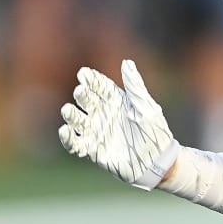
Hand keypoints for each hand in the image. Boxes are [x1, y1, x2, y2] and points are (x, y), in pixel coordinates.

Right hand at [58, 60, 180, 189]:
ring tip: (68, 110)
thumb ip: (135, 86)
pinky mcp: (93, 149)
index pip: (100, 86)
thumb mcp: (147, 107)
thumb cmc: (156, 133)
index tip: (83, 73)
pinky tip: (65, 131)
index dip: (91, 79)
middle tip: (81, 92)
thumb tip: (126, 62)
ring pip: (78, 120)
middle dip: (82, 95)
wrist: (157, 162)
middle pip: (87, 101)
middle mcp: (104, 113)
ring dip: (71, 115)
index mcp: (117, 101)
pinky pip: (76, 143)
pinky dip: (68, 138)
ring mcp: (97, 131)